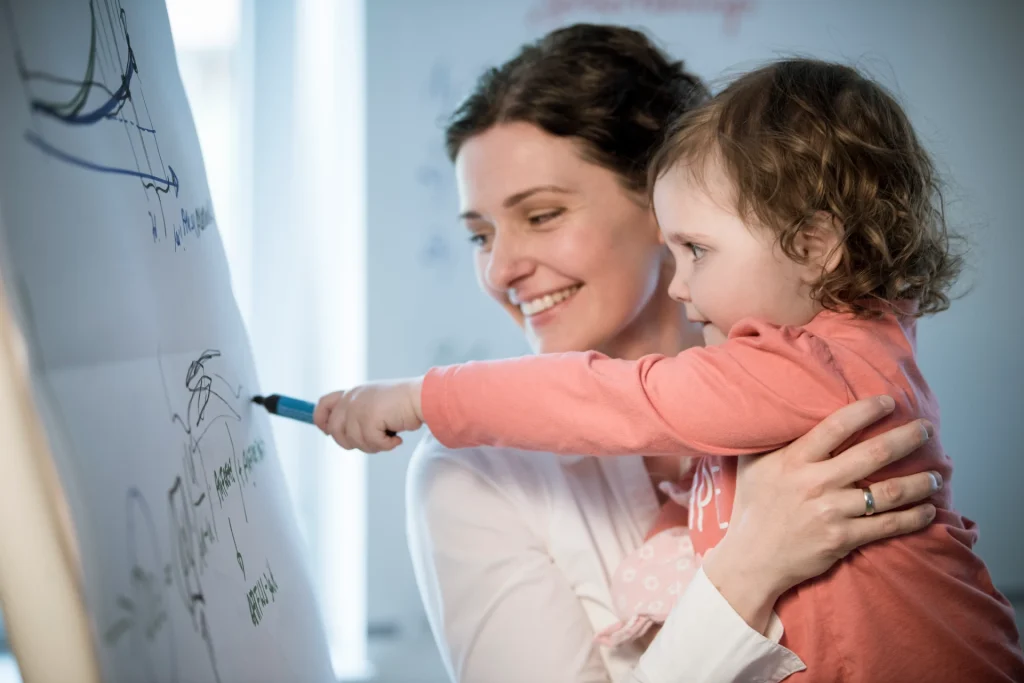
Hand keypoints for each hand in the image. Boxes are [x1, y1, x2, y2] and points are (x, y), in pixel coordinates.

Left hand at [314, 378, 423, 452]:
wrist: (422, 397)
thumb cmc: (404, 404)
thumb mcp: (375, 405)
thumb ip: (356, 415)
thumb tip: (338, 434)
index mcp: (352, 393)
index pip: (323, 404)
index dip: (322, 421)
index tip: (329, 432)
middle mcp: (352, 398)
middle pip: (335, 431)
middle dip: (353, 442)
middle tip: (374, 439)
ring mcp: (359, 407)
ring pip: (354, 441)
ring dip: (374, 445)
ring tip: (389, 436)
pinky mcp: (369, 417)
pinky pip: (371, 443)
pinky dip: (386, 445)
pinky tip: (397, 439)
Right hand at [702, 395, 939, 632]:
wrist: (752, 559)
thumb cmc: (753, 507)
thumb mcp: (753, 465)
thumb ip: (772, 440)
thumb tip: (785, 410)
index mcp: (794, 460)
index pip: (837, 426)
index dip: (867, 411)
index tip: (888, 402)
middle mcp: (815, 483)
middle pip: (873, 454)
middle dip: (906, 438)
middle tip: (925, 429)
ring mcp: (831, 512)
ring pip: (887, 493)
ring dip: (918, 482)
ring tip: (935, 474)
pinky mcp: (842, 539)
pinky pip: (886, 526)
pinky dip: (913, 518)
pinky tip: (927, 510)